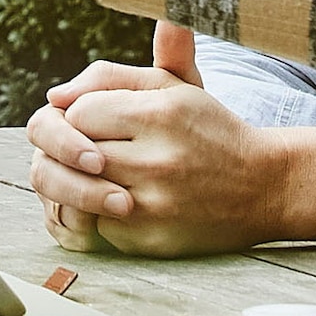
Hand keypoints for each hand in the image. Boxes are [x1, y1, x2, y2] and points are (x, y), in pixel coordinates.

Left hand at [25, 78, 297, 256]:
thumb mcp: (171, 86)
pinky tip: (123, 201)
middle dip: (76, 150)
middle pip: (75, 153)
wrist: (262, 186)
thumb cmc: (207, 129)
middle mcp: (157, 161)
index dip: (79, 116)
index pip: (80, 112)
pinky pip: (96, 226)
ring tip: (100, 174)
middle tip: (95, 149)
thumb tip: (54, 96)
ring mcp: (153, 205)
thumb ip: (109, 77)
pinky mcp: (150, 239)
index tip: (96, 121)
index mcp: (161, 115)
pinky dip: (99, 214)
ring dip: (81, 182)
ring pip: (79, 192)